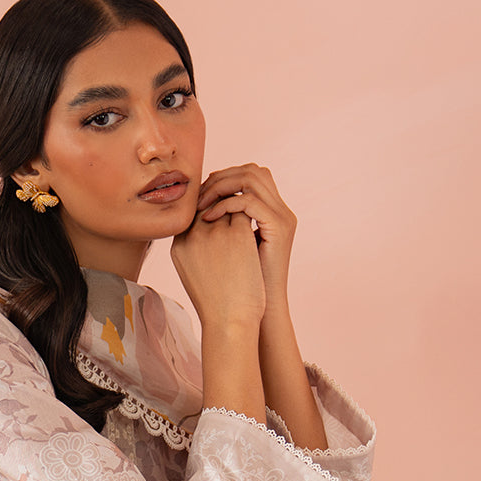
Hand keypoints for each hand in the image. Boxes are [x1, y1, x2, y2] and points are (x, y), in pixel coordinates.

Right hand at [171, 208, 264, 334]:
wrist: (230, 322)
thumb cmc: (215, 305)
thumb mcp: (193, 274)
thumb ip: (195, 250)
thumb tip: (207, 231)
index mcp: (179, 246)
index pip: (191, 214)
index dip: (205, 208)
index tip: (220, 210)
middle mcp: (194, 235)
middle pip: (207, 203)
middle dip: (221, 199)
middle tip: (236, 200)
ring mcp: (216, 233)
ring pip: (227, 202)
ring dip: (238, 203)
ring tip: (249, 209)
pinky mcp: (238, 234)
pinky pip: (245, 209)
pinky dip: (253, 211)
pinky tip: (260, 219)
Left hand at [196, 164, 296, 315]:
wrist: (261, 309)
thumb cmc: (242, 286)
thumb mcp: (230, 249)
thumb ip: (222, 227)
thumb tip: (197, 211)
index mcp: (271, 212)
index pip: (248, 176)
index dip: (222, 178)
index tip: (199, 193)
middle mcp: (281, 210)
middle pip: (252, 170)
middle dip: (222, 177)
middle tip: (199, 194)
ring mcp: (282, 217)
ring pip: (251, 179)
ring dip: (222, 187)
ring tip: (202, 204)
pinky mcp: (279, 227)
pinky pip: (249, 202)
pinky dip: (226, 205)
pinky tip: (208, 218)